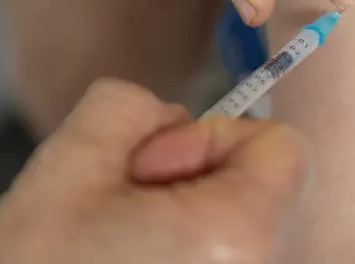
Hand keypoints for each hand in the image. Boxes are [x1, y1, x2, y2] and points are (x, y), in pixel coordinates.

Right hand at [0, 80, 308, 263]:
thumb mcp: (71, 158)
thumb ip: (133, 106)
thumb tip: (172, 119)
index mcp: (238, 236)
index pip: (283, 146)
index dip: (210, 139)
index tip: (148, 172)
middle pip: (261, 192)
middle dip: (193, 182)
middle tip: (120, 212)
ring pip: (234, 232)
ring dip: (181, 223)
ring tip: (115, 247)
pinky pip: (216, 263)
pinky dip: (178, 257)